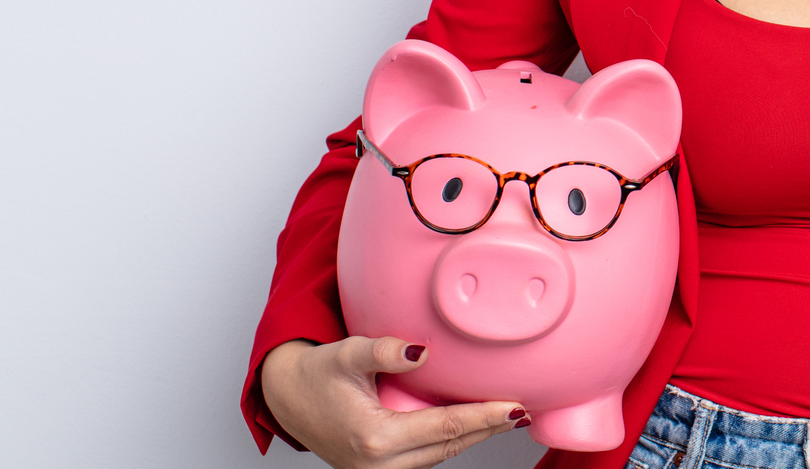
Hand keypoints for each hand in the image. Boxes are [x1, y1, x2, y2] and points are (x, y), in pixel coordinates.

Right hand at [260, 337, 525, 468]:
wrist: (287, 397)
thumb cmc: (316, 375)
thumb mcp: (347, 354)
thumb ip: (383, 351)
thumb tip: (420, 351)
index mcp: (374, 439)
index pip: (444, 428)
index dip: (483, 417)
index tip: (514, 407)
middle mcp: (378, 464)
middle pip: (449, 447)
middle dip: (487, 429)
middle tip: (523, 411)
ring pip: (440, 456)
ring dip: (473, 437)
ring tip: (506, 417)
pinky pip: (426, 457)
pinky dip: (451, 441)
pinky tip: (472, 425)